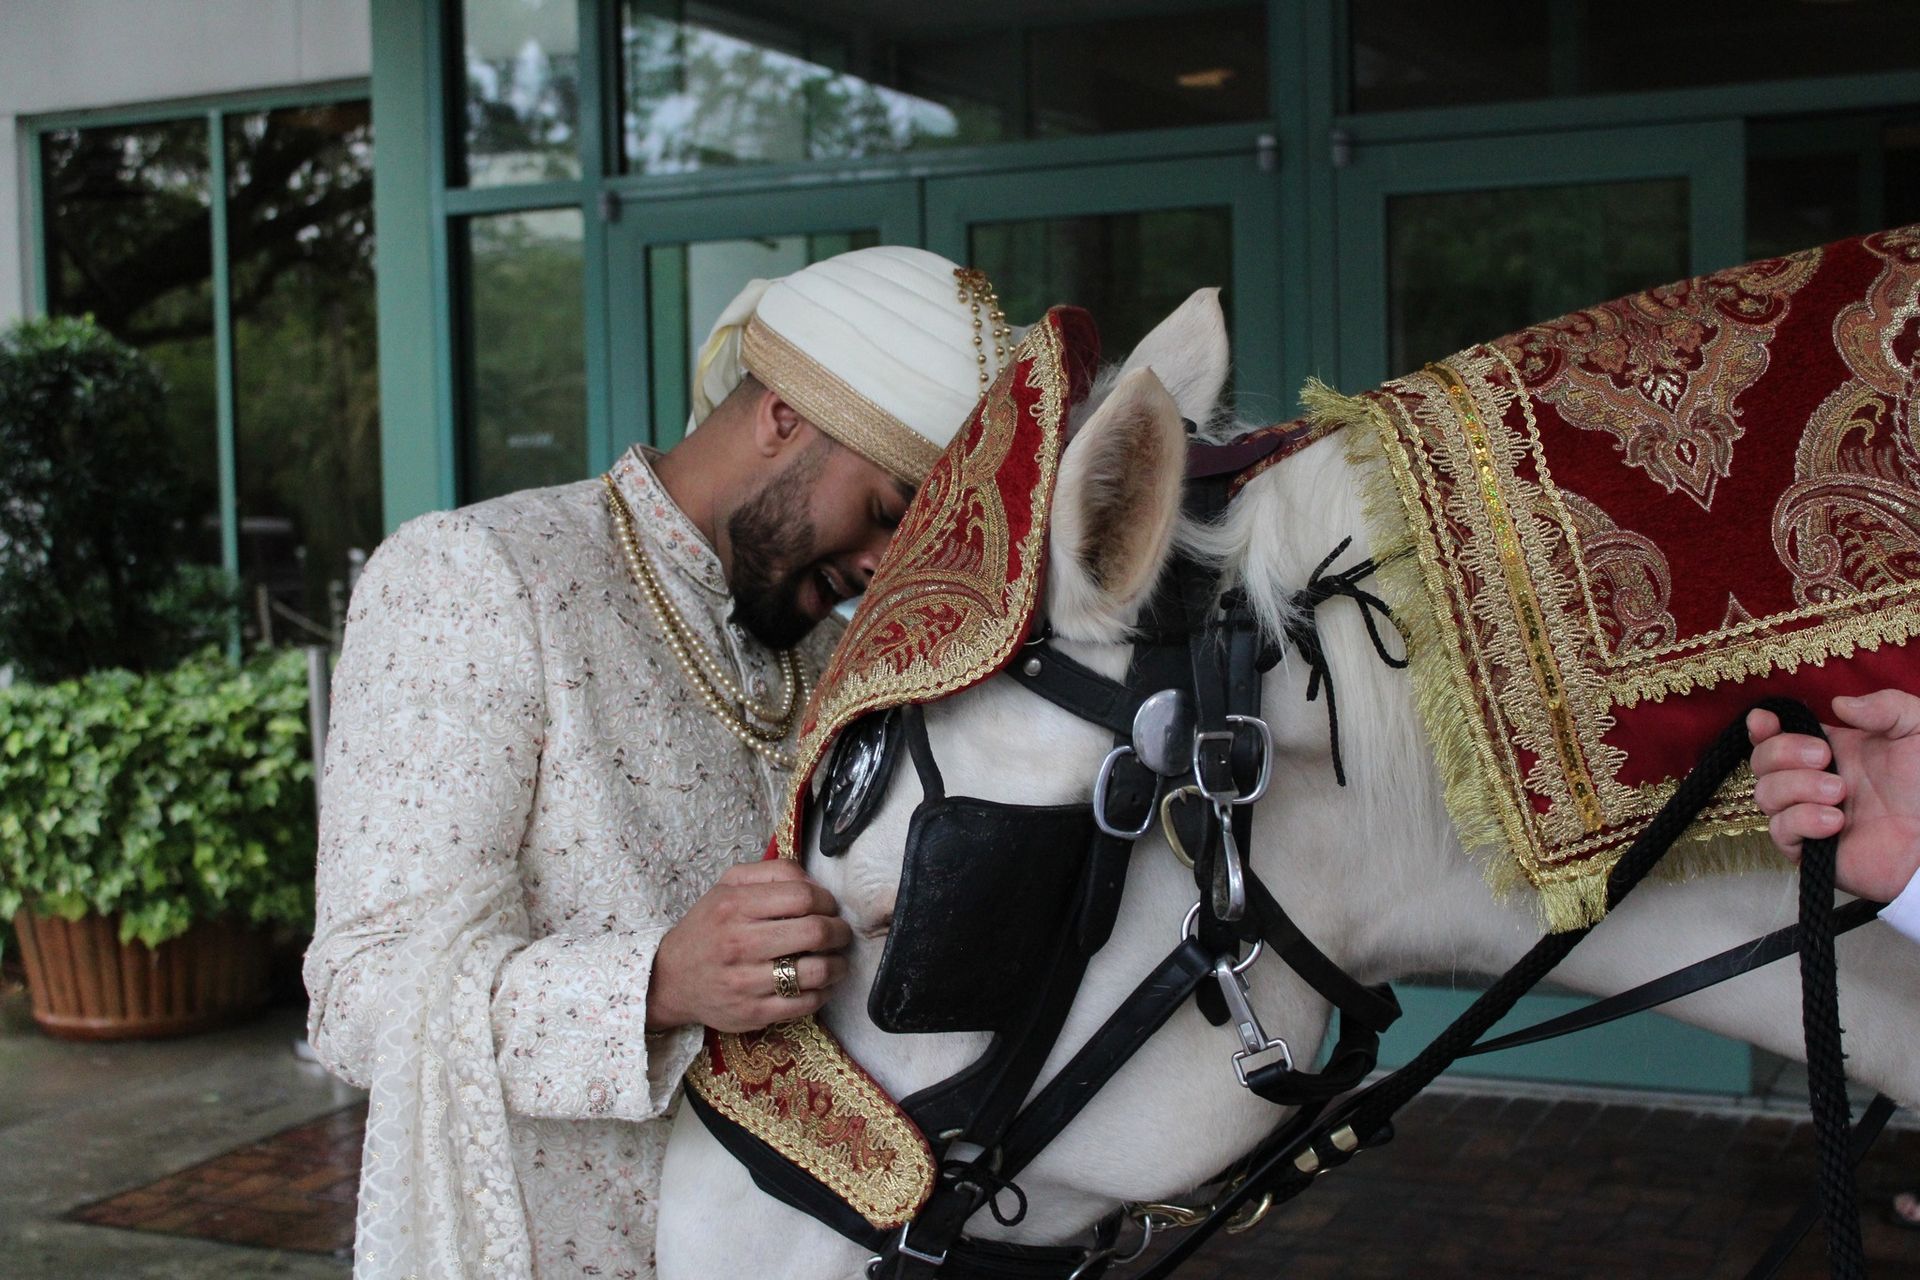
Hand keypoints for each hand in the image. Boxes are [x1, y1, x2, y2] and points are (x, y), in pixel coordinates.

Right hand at [647, 860, 851, 1032]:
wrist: (671, 979)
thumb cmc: (708, 928)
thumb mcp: (729, 886)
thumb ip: (773, 872)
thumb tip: (815, 882)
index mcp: (734, 906)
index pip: (803, 897)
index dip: (828, 901)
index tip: (829, 907)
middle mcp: (739, 943)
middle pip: (815, 932)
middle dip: (840, 932)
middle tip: (841, 933)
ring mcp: (746, 982)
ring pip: (816, 971)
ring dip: (839, 965)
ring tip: (837, 960)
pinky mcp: (753, 1014)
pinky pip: (805, 1003)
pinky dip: (824, 992)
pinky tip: (821, 984)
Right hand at [1748, 690, 1919, 901]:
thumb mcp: (1918, 730)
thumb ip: (1886, 706)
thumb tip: (1838, 704)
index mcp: (1829, 752)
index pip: (1775, 736)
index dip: (1760, 728)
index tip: (1765, 721)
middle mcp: (1810, 782)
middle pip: (1761, 761)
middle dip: (1782, 752)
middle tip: (1824, 758)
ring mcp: (1808, 815)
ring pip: (1765, 794)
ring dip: (1796, 787)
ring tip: (1839, 793)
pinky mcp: (1810, 850)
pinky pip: (1780, 831)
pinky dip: (1802, 820)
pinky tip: (1835, 821)